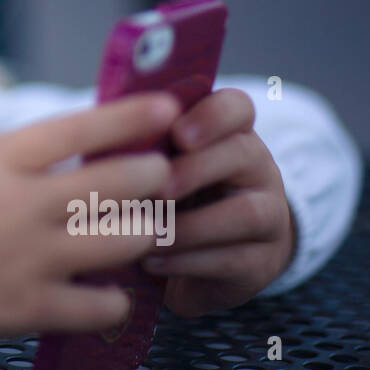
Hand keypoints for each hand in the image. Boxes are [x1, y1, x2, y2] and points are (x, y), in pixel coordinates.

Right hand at [0, 92, 182, 348]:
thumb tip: (31, 156)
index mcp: (0, 160)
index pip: (82, 127)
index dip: (132, 114)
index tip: (166, 107)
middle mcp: (27, 205)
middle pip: (124, 182)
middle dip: (154, 175)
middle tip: (158, 176)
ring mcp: (33, 258)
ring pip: (129, 241)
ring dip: (144, 233)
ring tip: (141, 232)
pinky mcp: (31, 308)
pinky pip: (105, 305)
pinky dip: (116, 299)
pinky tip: (108, 292)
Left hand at [140, 88, 296, 316]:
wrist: (204, 262)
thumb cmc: (169, 200)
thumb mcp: (160, 168)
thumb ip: (141, 149)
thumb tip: (100, 136)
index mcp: (229, 134)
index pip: (237, 107)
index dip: (212, 115)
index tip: (177, 134)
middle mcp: (257, 169)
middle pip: (243, 153)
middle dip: (195, 169)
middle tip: (158, 187)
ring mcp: (269, 215)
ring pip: (245, 212)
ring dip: (190, 224)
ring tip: (147, 231)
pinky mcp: (262, 262)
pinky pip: (234, 259)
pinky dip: (186, 261)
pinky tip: (150, 261)